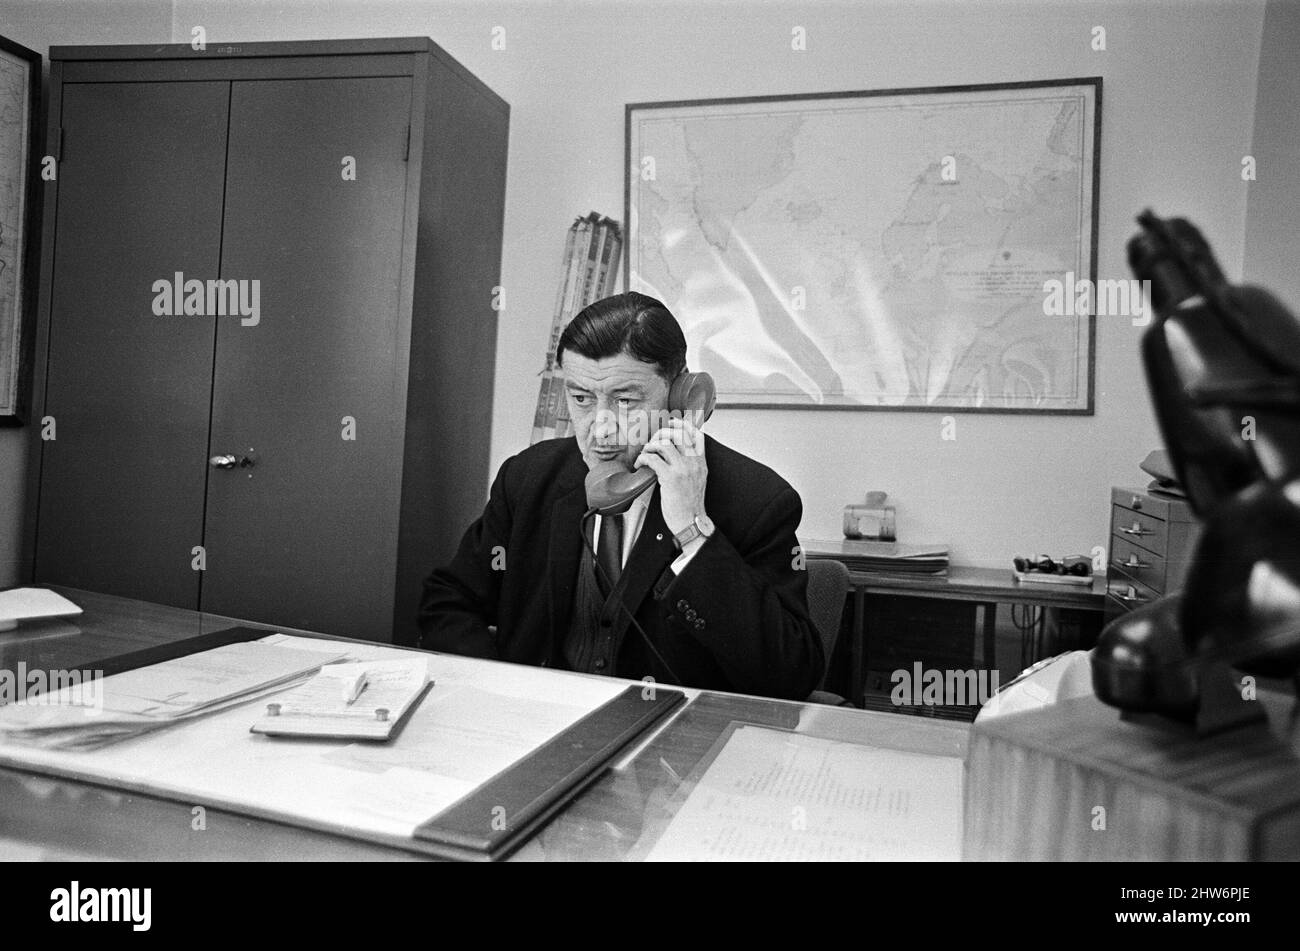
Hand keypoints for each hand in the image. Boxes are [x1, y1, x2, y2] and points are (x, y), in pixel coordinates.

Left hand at [635, 418, 707, 536]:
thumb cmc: (690, 504)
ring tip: (645, 454)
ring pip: (665, 442)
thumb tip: (672, 452)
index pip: (695, 433)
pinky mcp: (671, 478)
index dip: (681, 424)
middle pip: (679, 432)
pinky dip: (643, 458)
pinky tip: (640, 465)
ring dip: (650, 445)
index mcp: (701, 462)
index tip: (669, 423)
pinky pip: (653, 459)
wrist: (691, 522)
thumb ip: (689, 464)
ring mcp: (683, 469)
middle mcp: (694, 462)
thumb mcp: (696, 479)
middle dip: (661, 432)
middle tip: (652, 442)